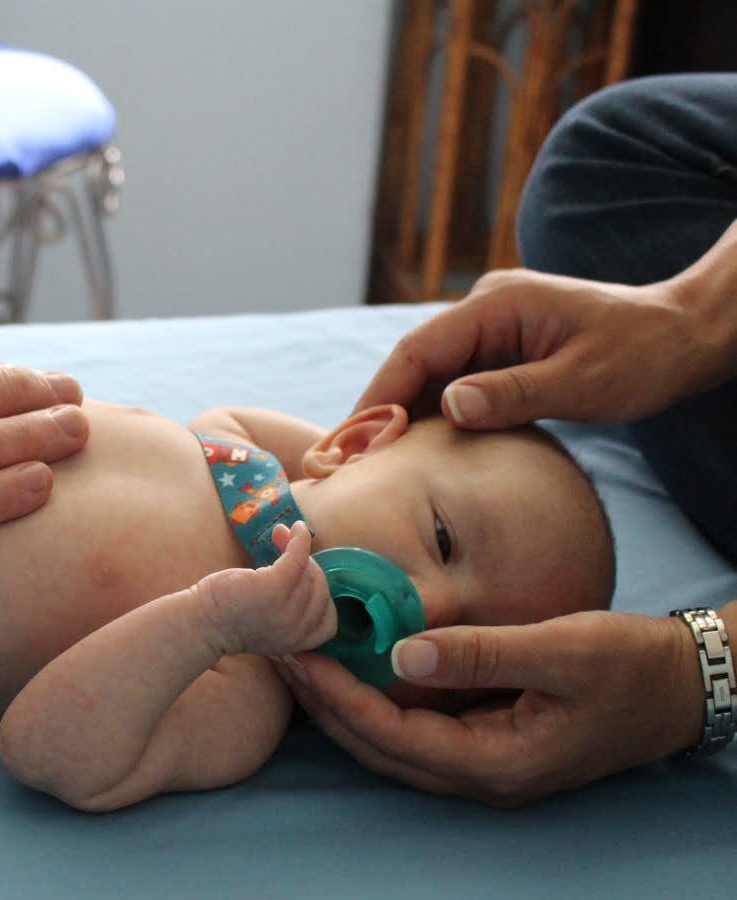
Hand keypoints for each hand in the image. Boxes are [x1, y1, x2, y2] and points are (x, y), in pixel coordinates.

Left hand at [192, 522, 336, 657]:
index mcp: (297, 643)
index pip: (329, 623)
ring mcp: (286, 609)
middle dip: (308, 567)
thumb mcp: (268, 619)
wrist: (199, 623)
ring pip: (309, 573)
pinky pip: (298, 557)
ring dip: (298, 550)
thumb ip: (289, 603)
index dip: (320, 599)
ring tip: (283, 537)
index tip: (303, 582)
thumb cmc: (228, 617)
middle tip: (289, 550)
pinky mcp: (274, 587)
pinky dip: (300, 540)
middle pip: (321, 591)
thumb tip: (301, 555)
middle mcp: (296, 630)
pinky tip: (296, 529)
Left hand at [275, 610, 706, 805]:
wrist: (683, 688)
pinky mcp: (487, 745)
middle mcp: (483, 777)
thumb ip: (481, 654)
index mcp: (498, 763)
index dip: (339, 698)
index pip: (392, 737)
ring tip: (299, 663)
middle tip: (278, 657)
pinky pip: (414, 734)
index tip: (298, 657)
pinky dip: (375, 706)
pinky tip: (351, 672)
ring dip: (343, 708)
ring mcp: (484, 767)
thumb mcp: (561, 650)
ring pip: (391, 747)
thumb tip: (401, 653)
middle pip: (379, 751)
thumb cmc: (631, 667)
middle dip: (325, 707)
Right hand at [356, 269, 733, 428]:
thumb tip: (448, 407)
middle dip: (381, 409)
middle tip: (348, 461)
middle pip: (414, 362)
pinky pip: (455, 380)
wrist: (684, 336)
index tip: (353, 440)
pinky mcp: (501, 348)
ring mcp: (492, 328)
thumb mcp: (581, 381)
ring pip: (431, 374)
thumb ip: (513, 394)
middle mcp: (484, 309)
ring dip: (404, 415)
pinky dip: (434, 413)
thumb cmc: (642, 355)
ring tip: (372, 463)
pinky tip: (418, 449)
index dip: (380, 395)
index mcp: (497, 305)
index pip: (418, 350)